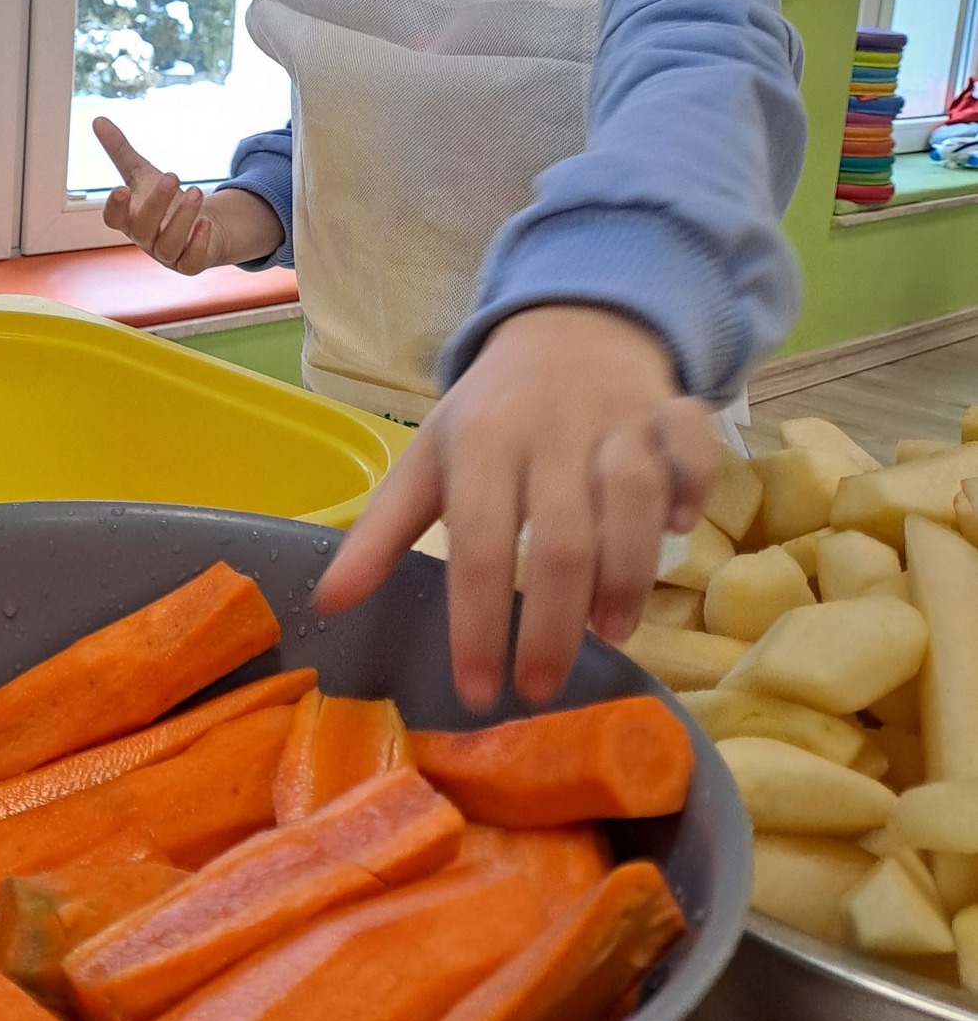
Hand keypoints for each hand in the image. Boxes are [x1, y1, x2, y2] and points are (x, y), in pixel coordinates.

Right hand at [94, 118, 282, 271]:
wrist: (201, 225)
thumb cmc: (165, 200)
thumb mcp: (143, 173)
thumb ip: (120, 151)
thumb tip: (98, 119)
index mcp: (130, 219)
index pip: (114, 219)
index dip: (115, 207)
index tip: (121, 189)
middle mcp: (145, 239)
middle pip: (143, 228)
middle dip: (157, 203)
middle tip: (173, 176)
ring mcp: (166, 255)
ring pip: (169, 245)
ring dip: (182, 218)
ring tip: (197, 191)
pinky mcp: (189, 264)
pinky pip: (191, 261)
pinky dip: (198, 244)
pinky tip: (206, 223)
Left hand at [314, 304, 718, 710]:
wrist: (566, 326)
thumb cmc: (492, 414)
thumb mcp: (429, 460)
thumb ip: (382, 534)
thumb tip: (328, 604)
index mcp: (482, 442)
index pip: (477, 543)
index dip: (477, 624)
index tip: (479, 694)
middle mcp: (550, 429)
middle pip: (560, 537)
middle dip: (553, 624)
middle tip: (540, 689)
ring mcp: (617, 417)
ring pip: (631, 498)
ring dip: (627, 575)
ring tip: (611, 633)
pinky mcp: (672, 409)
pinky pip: (692, 449)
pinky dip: (691, 489)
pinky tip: (678, 530)